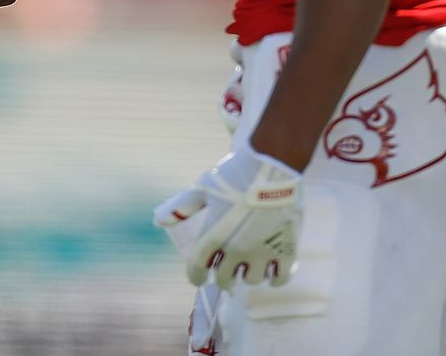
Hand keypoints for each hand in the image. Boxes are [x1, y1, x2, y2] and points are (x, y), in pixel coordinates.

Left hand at [152, 148, 302, 288]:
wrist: (274, 164)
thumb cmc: (236, 173)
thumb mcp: (205, 187)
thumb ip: (184, 206)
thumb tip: (159, 220)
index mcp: (214, 235)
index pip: (197, 268)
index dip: (196, 276)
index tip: (198, 278)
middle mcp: (236, 249)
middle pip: (225, 279)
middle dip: (223, 277)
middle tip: (226, 272)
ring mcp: (262, 252)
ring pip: (252, 280)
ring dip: (248, 275)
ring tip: (249, 266)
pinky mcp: (286, 250)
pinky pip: (280, 278)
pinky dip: (275, 279)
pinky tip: (271, 271)